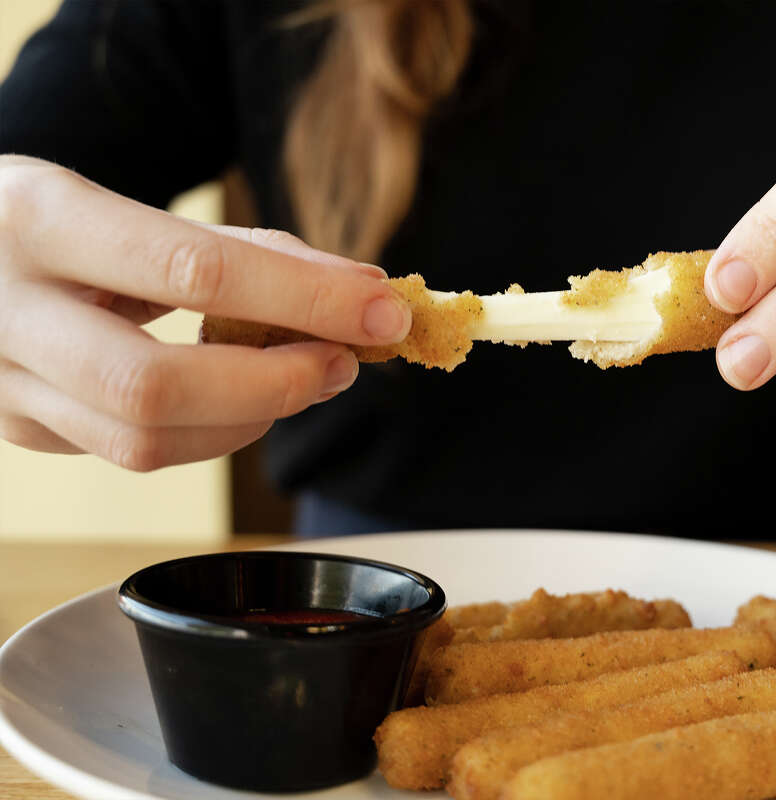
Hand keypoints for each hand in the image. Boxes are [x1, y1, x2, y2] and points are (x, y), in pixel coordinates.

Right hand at [0, 156, 410, 469]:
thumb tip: (363, 293)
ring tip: (303, 374)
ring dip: (252, 417)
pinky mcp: (22, 428)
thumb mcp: (129, 210)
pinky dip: (212, 429)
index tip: (382, 309)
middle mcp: (6, 307)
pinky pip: (138, 452)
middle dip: (274, 384)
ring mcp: (3, 382)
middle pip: (155, 386)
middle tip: (343, 362)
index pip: (193, 269)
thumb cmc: (54, 226)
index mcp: (41, 219)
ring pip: (145, 440)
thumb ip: (245, 252)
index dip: (303, 297)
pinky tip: (239, 394)